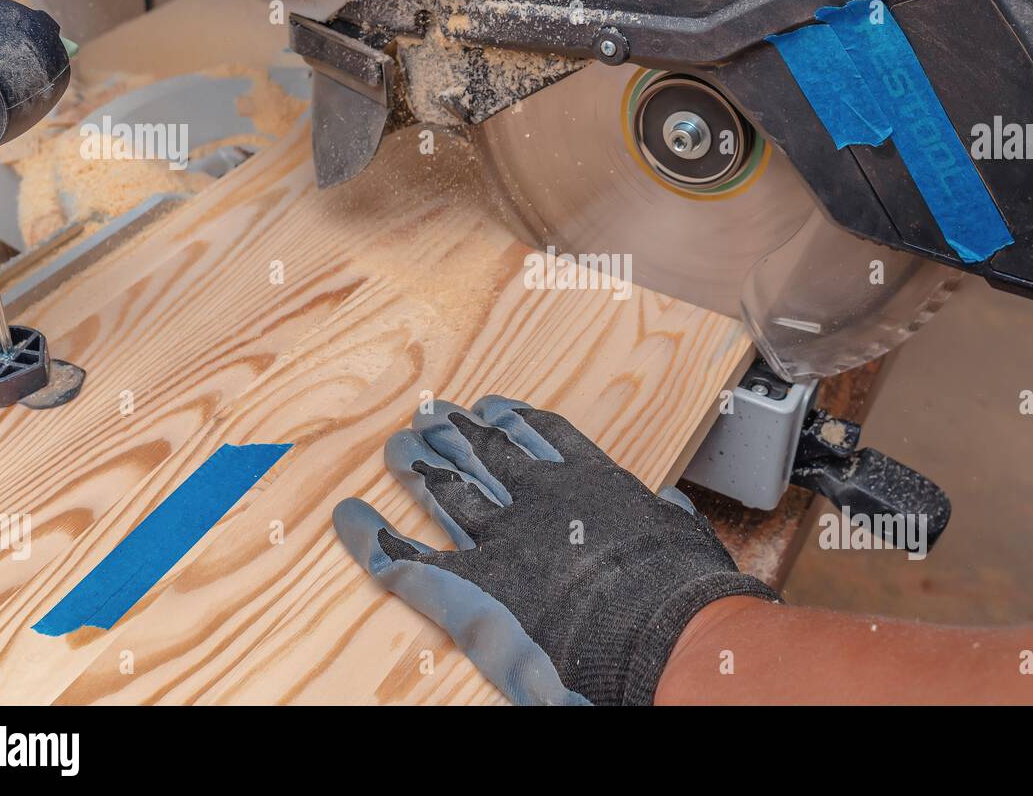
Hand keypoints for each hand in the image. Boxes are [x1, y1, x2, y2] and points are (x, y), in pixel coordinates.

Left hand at [333, 396, 777, 705]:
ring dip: (417, 467)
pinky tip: (347, 516)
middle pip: (486, 454)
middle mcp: (538, 500)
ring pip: (445, 491)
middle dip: (458, 434)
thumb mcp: (686, 539)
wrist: (656, 626)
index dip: (516, 419)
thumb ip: (671, 518)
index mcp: (589, 484)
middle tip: (435, 415)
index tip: (495, 404)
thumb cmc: (682, 587)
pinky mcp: (467, 586)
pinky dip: (370, 537)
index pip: (545, 437)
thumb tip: (673, 507)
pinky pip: (404, 557)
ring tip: (397, 444)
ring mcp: (499, 539)